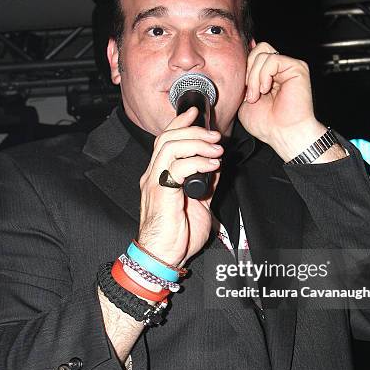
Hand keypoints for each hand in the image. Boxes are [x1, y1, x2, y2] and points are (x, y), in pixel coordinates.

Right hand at [137, 108, 222, 266]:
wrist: (164, 256)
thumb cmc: (177, 234)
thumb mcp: (198, 202)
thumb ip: (204, 181)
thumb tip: (215, 164)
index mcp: (160, 175)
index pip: (165, 140)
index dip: (180, 123)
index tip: (195, 113)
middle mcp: (153, 175)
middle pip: (167, 138)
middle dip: (193, 131)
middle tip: (215, 135)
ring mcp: (155, 183)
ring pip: (170, 147)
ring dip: (197, 143)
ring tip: (216, 150)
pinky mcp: (162, 192)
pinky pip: (178, 167)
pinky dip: (198, 162)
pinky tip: (212, 165)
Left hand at [238, 41, 328, 160]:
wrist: (283, 134)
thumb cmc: (266, 123)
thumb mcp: (244, 98)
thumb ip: (244, 79)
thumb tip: (242, 56)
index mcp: (269, 74)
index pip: (254, 53)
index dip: (244, 65)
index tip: (242, 86)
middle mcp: (280, 68)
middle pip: (258, 50)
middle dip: (248, 72)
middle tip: (250, 94)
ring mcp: (289, 67)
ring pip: (262, 54)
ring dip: (254, 77)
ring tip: (257, 96)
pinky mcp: (297, 67)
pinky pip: (272, 59)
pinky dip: (263, 75)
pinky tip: (266, 90)